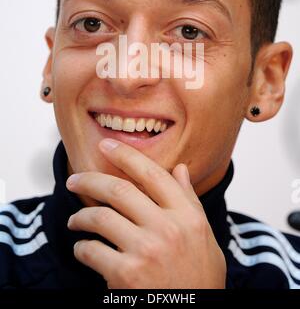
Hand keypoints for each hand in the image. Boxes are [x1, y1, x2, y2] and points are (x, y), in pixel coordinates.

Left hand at [66, 139, 225, 288]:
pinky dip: (81, 248)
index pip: (153, 174)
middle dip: (89, 180)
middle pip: (118, 189)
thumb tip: (180, 169)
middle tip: (74, 180)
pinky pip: (91, 250)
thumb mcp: (204, 236)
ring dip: (80, 217)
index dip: (125, 154)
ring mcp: (146, 251)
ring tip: (75, 221)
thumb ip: (190, 201)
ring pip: (100, 217)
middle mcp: (167, 229)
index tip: (106, 145)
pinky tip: (83, 249)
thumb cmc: (199, 278)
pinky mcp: (126, 276)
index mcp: (187, 216)